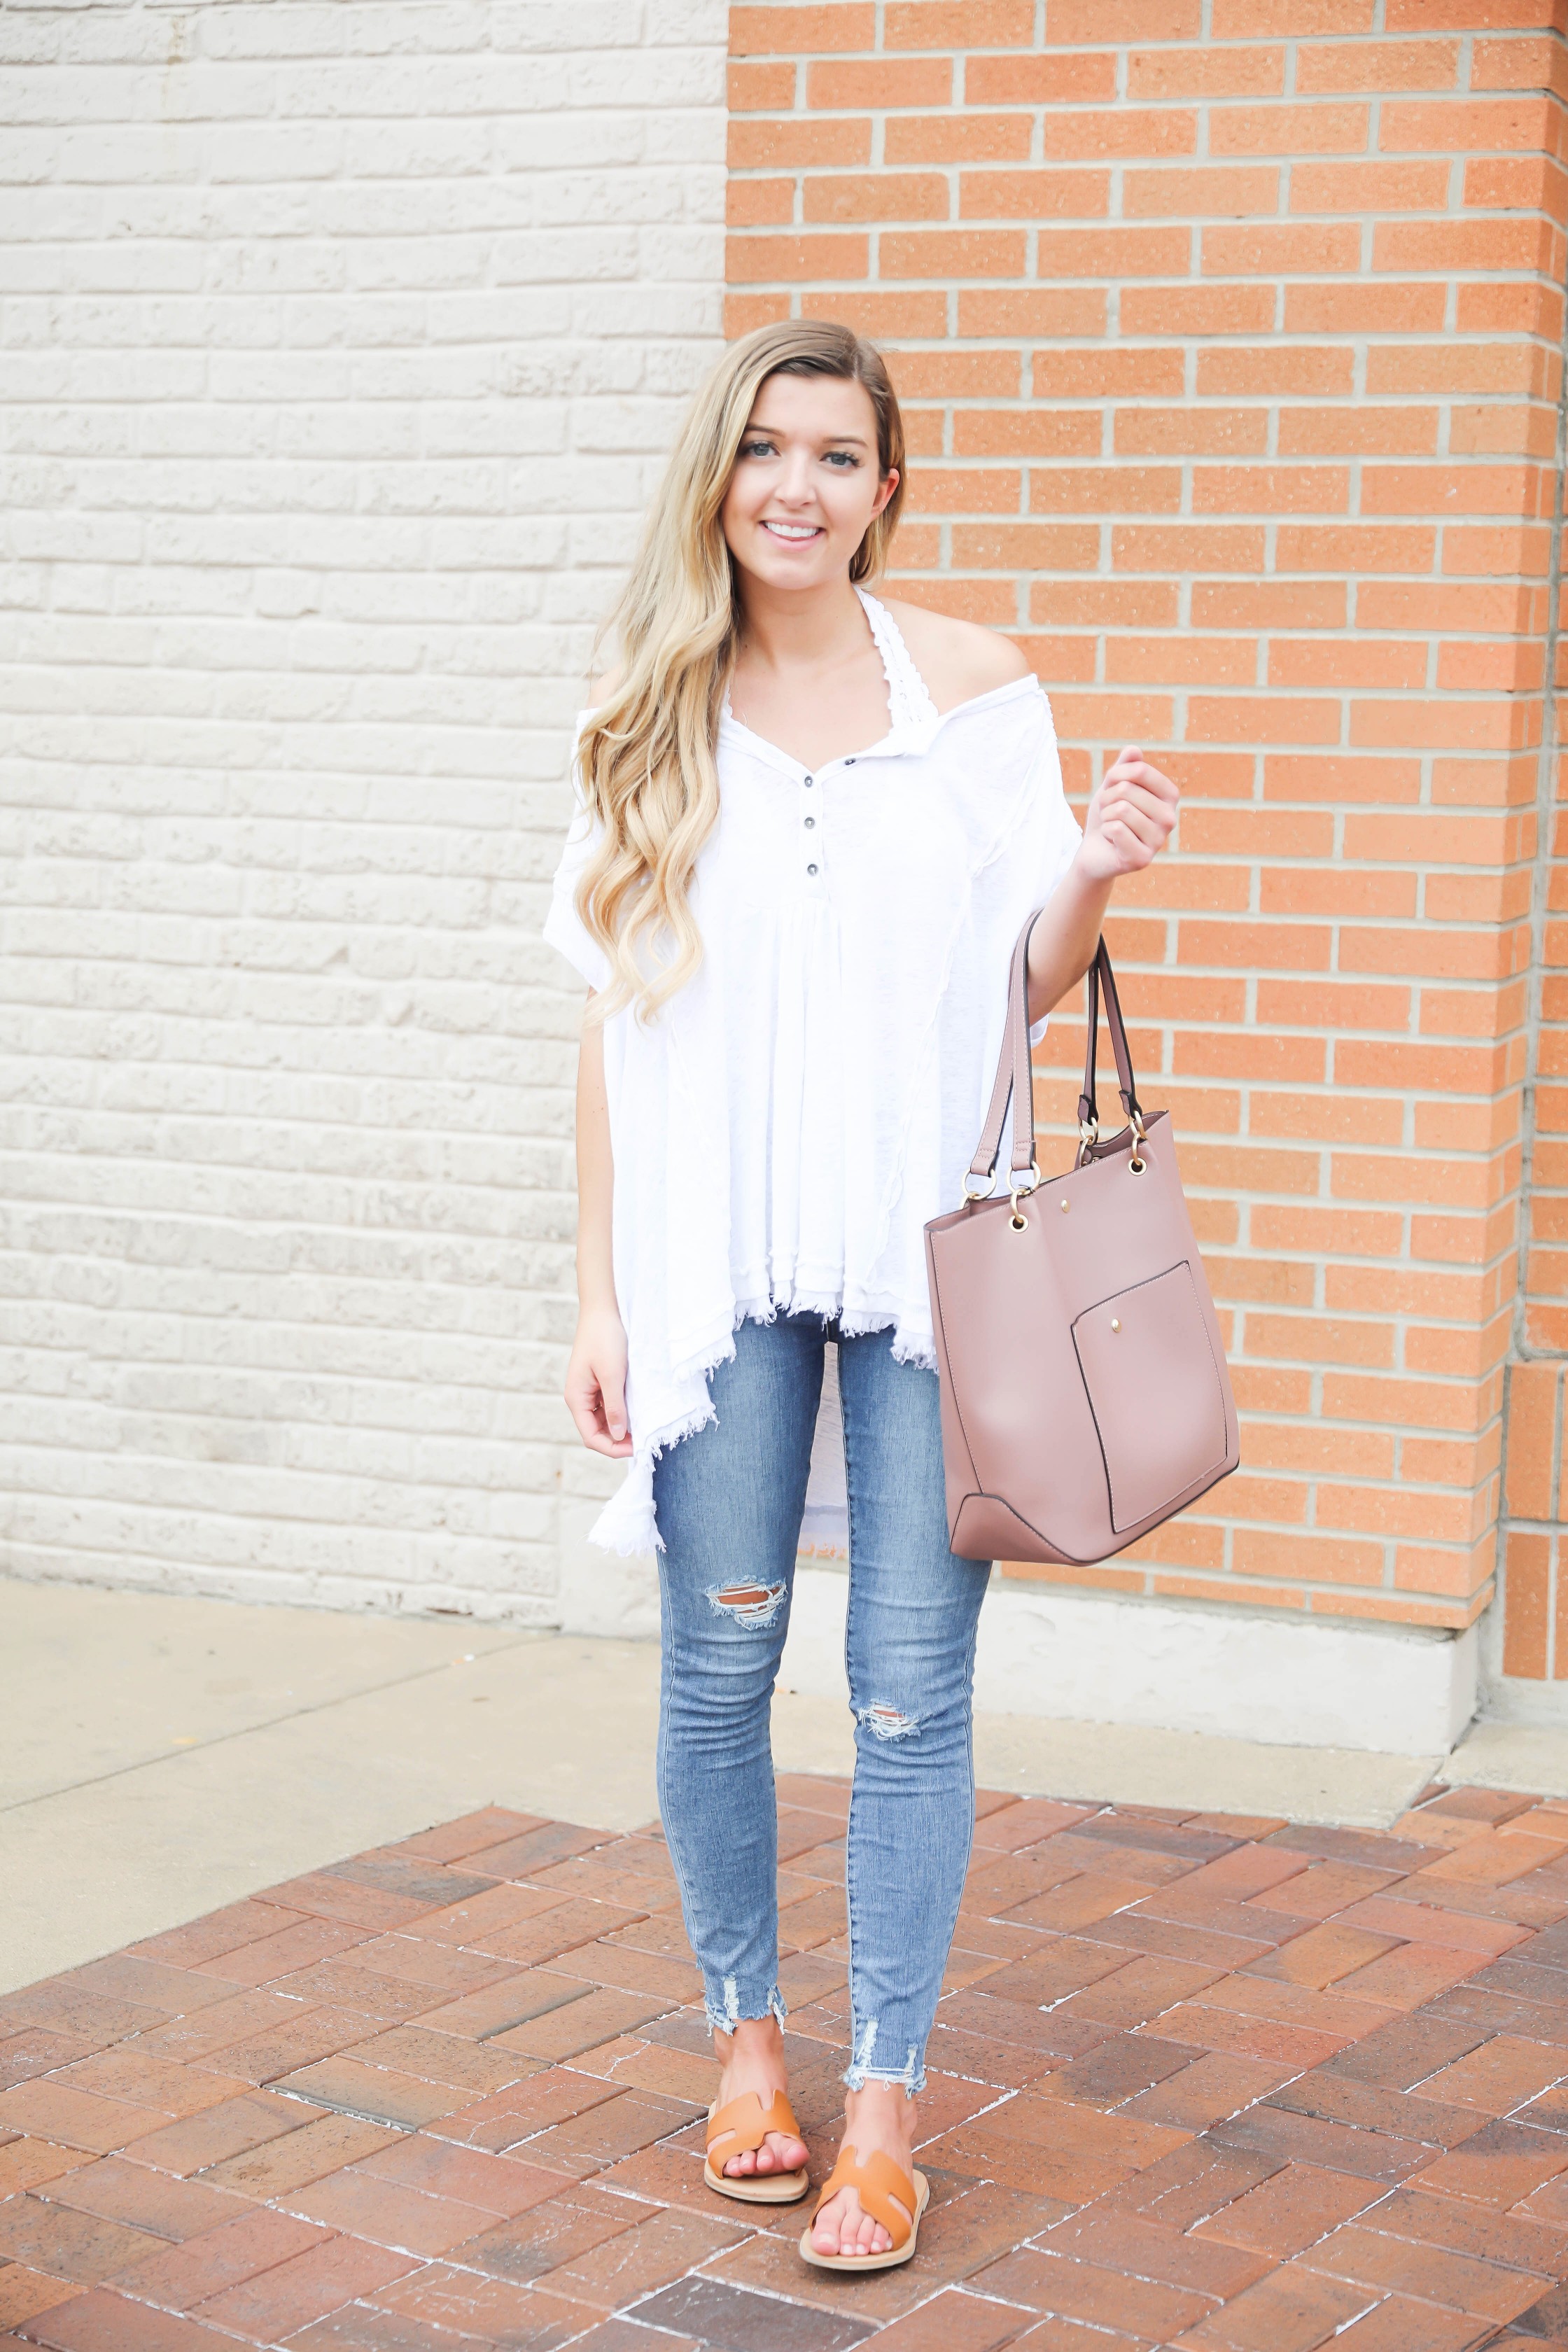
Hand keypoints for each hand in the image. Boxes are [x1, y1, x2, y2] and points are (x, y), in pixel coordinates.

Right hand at [566, 1306, 633, 1457]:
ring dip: (622, 1427)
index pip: (591, 1437)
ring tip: (644, 1428)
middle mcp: (581, 1398)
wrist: (604, 1309)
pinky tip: (639, 1411)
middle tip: (645, 1440)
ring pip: (605, 1420)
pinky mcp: (600, 1383)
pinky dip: (624, 1412)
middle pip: (598, 1432)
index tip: (637, 1448)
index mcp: (576, 1398)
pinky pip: (610, 1406)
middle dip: (619, 1440)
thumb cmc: (605, 1338)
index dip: (613, 1448)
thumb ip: (615, 1407)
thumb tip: (619, 1436)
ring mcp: (590, 1391)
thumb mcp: (612, 1374)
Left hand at [1076, 745, 1177, 882]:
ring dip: (1105, 816)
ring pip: (1121, 810)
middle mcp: (1170, 818)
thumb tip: (1133, 750)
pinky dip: (1105, 832)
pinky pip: (1116, 829)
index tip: (1113, 789)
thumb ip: (1125, 766)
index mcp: (1169, 796)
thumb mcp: (1113, 785)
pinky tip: (1112, 842)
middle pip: (1127, 790)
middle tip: (1109, 813)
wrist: (1094, 850)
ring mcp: (1159, 840)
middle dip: (1107, 799)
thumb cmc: (1108, 814)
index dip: (1115, 776)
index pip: (1140, 770)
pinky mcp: (1142, 859)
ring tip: (1111, 826)